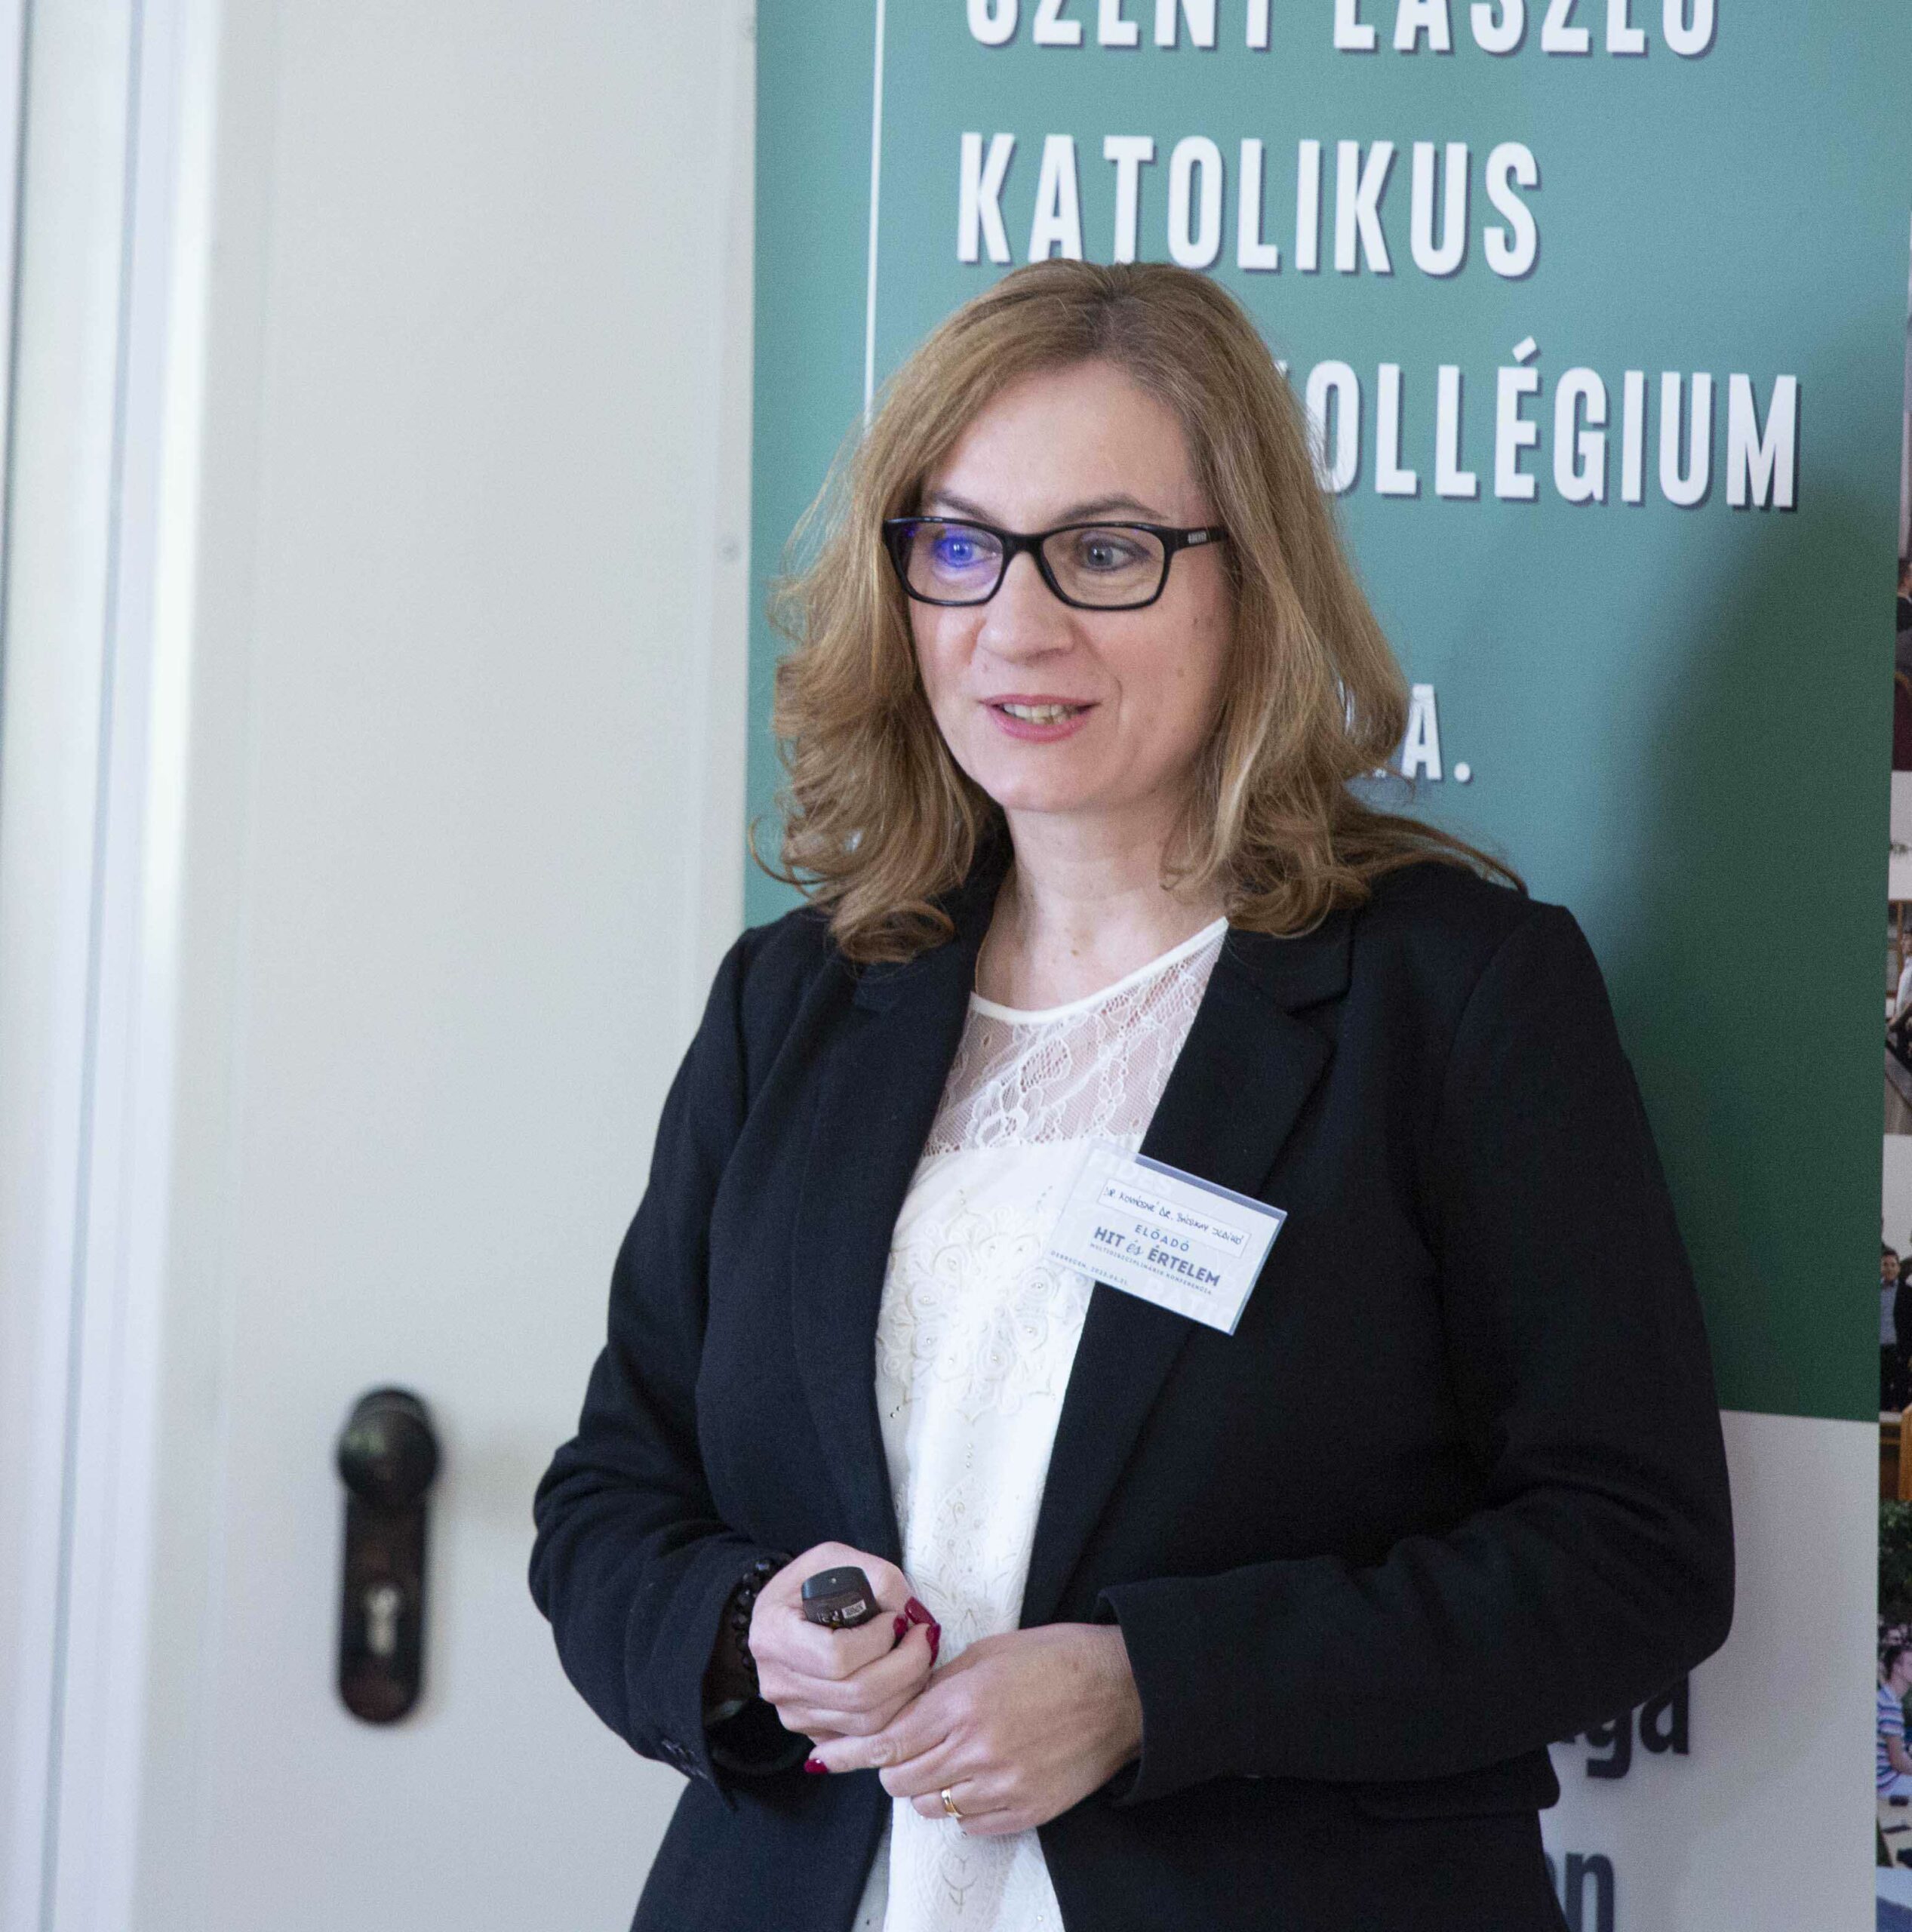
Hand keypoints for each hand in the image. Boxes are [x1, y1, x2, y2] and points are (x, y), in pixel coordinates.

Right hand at [748, 1541, 939, 1748]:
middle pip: (857, 1695)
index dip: (878, 1640)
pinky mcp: (812, 1731)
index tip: (895, 1618)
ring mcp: (793, 1713)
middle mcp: (777, 1682)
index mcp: (773, 1634)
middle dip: (906, 1667)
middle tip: (925, 1638)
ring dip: (907, 1690)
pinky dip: (894, 1711)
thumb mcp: (839, 1559)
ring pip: (866, 1723)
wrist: (786, 1611)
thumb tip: (913, 1618)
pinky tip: (902, 1680)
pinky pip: (864, 1736)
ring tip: (919, 1658)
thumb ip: (880, 1580)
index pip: (837, 1657)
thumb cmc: (812, 1581)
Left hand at [807, 1623, 1142, 1835]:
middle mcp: (976, 1750)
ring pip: (931, 1806)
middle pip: (901, 1782)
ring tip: (950, 1758)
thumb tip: (898, 1711)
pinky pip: (968, 1825)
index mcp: (962, 1703)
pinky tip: (981, 1775)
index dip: (850, 1753)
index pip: (887, 1743)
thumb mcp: (986, 1653)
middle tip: (907, 1747)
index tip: (823, 1759)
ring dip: (927, 1787)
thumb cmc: (1054, 1659)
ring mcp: (1002, 1788)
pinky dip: (963, 1805)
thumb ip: (937, 1685)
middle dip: (893, 1767)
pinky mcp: (1024, 1813)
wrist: (1119, 1691)